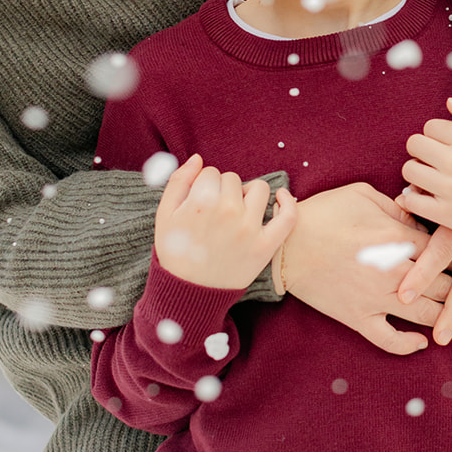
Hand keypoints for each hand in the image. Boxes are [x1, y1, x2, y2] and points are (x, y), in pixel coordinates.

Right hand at [155, 154, 296, 288]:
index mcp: (202, 201)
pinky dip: (287, 202)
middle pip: (232, 179)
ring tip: (237, 211)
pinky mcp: (265, 246)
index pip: (211, 173)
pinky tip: (281, 198)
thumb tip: (198, 159)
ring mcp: (249, 229)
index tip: (199, 203)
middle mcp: (228, 211)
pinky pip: (287, 216)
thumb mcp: (164, 214)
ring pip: (259, 188)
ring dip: (248, 194)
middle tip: (214, 213)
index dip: (203, 185)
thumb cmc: (175, 251)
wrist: (189, 292)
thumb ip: (178, 181)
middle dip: (222, 190)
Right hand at [280, 182, 451, 354]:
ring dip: (450, 317)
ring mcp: (377, 299)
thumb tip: (420, 216)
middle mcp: (394, 273)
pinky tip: (421, 343)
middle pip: (444, 284)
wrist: (286, 246)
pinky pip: (388, 339)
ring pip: (427, 314)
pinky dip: (408, 345)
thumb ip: (397, 206)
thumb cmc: (323, 214)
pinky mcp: (358, 318)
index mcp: (397, 239)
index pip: (444, 249)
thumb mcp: (362, 195)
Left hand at [399, 98, 451, 263]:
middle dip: (423, 149)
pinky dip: (413, 197)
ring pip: (409, 170)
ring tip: (432, 176)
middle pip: (414, 144)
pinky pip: (411, 200)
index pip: (430, 126)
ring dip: (417, 171)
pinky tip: (427, 196)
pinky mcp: (445, 214)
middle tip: (436, 159)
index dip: (437, 134)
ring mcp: (449, 189)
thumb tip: (449, 102)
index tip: (447, 144)